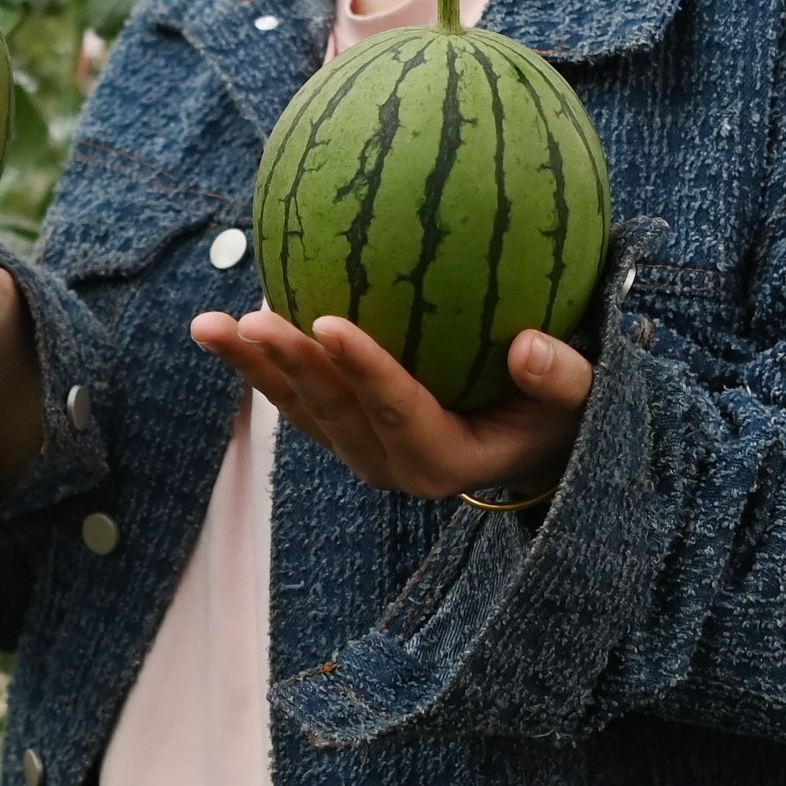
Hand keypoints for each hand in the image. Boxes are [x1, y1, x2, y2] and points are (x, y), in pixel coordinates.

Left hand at [192, 308, 592, 502]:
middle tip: (253, 319)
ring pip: (298, 409)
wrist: (526, 441)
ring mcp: (357, 450)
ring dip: (253, 368)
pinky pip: (292, 397)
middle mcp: (388, 466)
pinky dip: (256, 365)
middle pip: (332, 414)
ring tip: (208, 325)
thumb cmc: (555, 412)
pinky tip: (219, 325)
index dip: (364, 370)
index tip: (331, 322)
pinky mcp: (339, 432)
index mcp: (443, 462)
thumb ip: (561, 379)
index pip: (398, 413)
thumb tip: (533, 346)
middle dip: (290, 368)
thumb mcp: (577, 401)